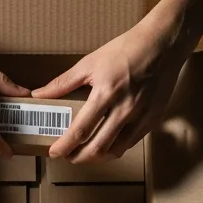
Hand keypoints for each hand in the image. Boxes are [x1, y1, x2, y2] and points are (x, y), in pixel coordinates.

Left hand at [32, 0, 202, 163]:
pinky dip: (116, 149)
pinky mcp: (153, 119)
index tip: (54, 152)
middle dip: (79, 157)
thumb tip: (39, 94)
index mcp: (106, 93)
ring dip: (97, 158)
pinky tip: (107, 146)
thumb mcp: (90, 62)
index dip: (65, 146)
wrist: (163, 44)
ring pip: (116, 150)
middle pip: (98, 147)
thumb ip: (63, 83)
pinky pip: (131, 142)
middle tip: (67, 157)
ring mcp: (141, 116)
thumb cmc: (125, 50)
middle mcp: (125, 109)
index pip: (80, 129)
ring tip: (85, 155)